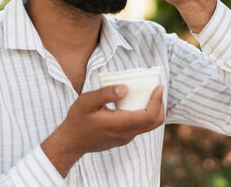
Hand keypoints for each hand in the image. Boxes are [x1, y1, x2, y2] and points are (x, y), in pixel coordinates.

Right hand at [41, 84, 164, 176]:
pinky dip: (144, 114)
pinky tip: (136, 102)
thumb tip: (126, 88)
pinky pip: (140, 126)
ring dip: (153, 109)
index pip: (149, 116)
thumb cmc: (77, 120)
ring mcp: (125, 138)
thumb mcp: (87, 102)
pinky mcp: (123, 138)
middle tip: (157, 89)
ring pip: (148, 125)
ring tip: (149, 93)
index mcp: (119, 125)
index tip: (159, 87)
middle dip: (160, 104)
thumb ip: (106, 94)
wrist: (70, 142)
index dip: (157, 101)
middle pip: (154, 122)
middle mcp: (126, 134)